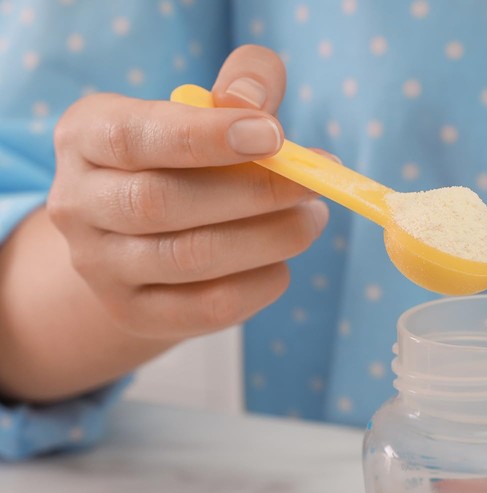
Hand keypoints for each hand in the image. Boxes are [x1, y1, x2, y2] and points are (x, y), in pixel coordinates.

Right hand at [48, 45, 328, 339]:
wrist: (138, 245)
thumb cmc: (184, 165)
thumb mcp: (202, 112)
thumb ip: (239, 87)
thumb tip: (253, 104)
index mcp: (84, 137)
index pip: (134, 137)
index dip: (206, 137)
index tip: (273, 136)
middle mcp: (77, 204)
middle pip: (162, 203)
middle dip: (254, 194)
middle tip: (313, 186)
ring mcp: (100, 267)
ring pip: (191, 258)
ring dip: (269, 239)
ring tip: (310, 220)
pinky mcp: (134, 314)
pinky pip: (208, 307)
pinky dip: (259, 285)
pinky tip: (281, 265)